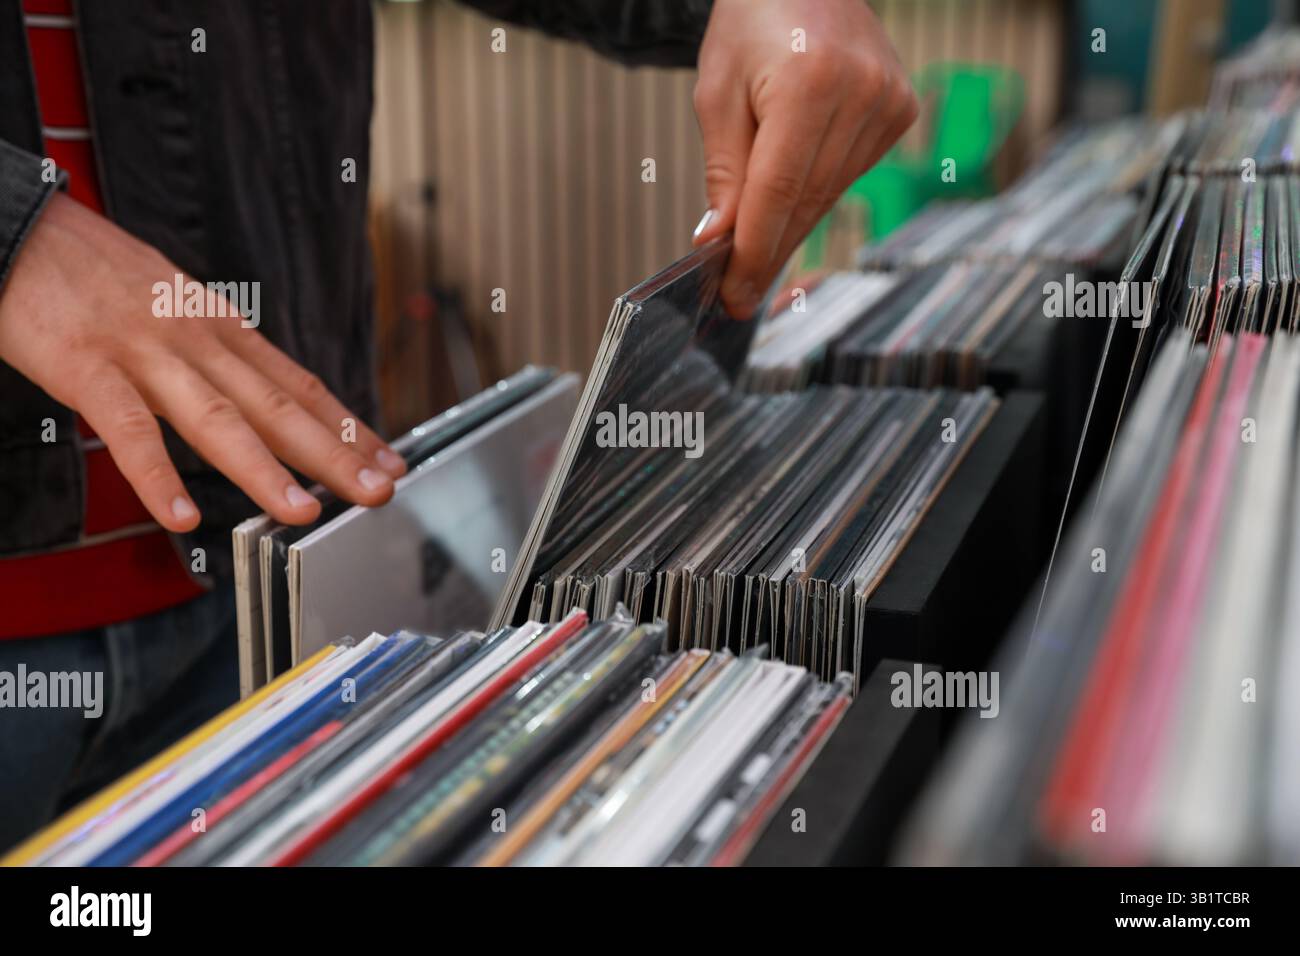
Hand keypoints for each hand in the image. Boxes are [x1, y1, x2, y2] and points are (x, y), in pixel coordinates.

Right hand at [0, 193, 405, 531]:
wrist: (18, 226)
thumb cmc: (91, 273)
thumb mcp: (174, 305)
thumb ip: (214, 352)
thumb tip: (258, 395)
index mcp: (220, 327)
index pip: (298, 384)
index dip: (348, 426)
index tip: (389, 459)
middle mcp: (197, 338)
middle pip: (277, 405)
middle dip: (334, 453)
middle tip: (379, 490)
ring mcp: (145, 352)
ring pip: (217, 419)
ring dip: (265, 470)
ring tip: (304, 512)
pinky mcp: (87, 366)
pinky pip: (127, 431)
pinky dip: (158, 477)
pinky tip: (183, 517)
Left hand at [691, 0, 916, 318]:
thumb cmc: (751, 20)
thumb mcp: (717, 91)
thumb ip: (724, 171)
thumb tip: (721, 241)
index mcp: (811, 82)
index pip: (779, 193)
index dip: (755, 252)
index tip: (734, 296)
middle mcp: (862, 93)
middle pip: (807, 202)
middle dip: (769, 252)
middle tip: (739, 294)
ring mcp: (889, 103)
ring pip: (829, 196)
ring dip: (790, 228)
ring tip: (756, 257)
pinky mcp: (900, 111)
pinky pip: (849, 175)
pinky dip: (815, 196)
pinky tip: (790, 206)